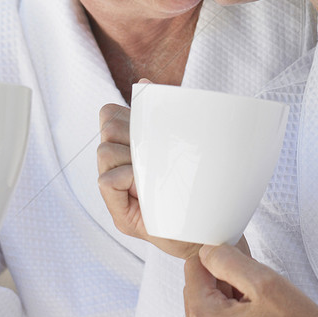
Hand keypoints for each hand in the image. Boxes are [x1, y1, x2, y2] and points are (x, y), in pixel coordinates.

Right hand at [97, 103, 204, 260]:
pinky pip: (108, 180)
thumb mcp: (182, 146)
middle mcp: (117, 169)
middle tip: (158, 153)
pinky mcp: (122, 216)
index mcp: (128, 149)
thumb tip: (144, 84)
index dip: (126, 114)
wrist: (213, 232)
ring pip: (105, 152)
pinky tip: (150, 189)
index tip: (153, 128)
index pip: (109, 114)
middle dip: (133, 133)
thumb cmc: (199, 188)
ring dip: (133, 157)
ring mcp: (117, 195)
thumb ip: (163, 120)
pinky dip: (129, 179)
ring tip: (156, 172)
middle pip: (107, 128)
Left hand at [184, 243, 317, 316]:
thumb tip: (207, 253)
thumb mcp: (264, 281)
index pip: (193, 271)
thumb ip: (227, 260)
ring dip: (228, 306)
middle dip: (221, 284)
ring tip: (261, 308)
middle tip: (255, 287)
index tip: (238, 262)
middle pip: (198, 296)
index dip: (216, 259)